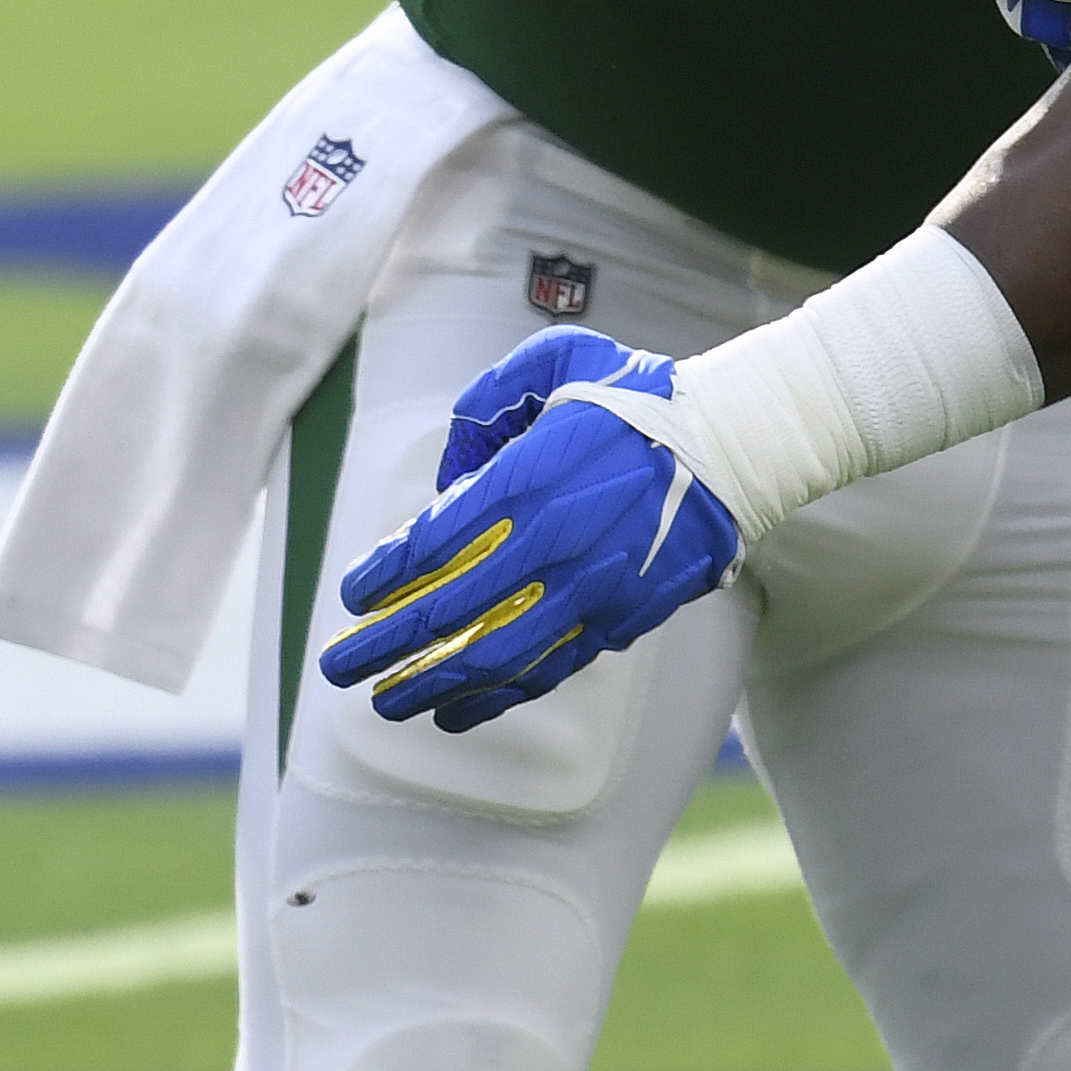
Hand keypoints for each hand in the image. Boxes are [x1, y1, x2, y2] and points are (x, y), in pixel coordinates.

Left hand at [318, 327, 738, 732]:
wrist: (732, 446)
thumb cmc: (638, 397)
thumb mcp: (555, 361)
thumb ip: (489, 400)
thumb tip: (454, 466)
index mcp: (526, 480)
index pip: (434, 543)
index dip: (385, 577)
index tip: (352, 595)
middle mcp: (549, 545)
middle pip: (450, 612)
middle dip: (385, 646)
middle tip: (338, 667)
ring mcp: (585, 590)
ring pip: (493, 657)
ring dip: (432, 685)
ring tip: (387, 704)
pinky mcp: (617, 619)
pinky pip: (545, 669)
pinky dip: (497, 697)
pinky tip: (459, 709)